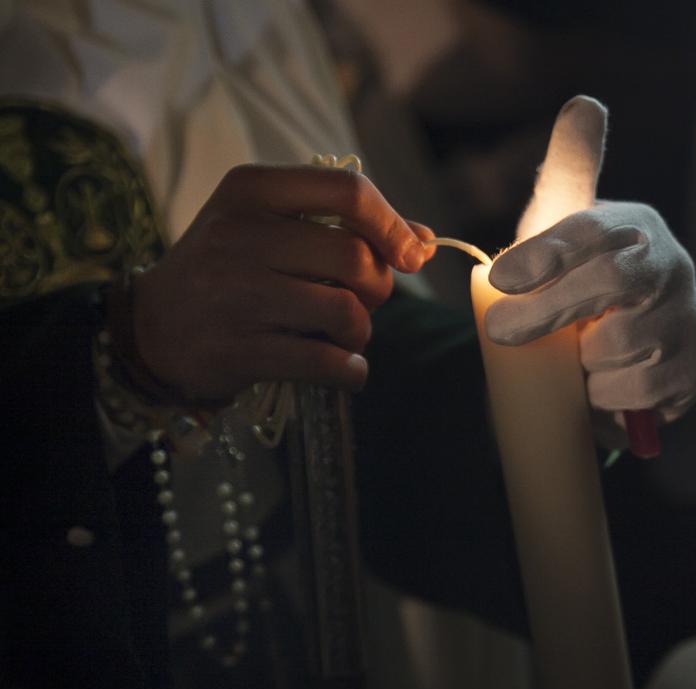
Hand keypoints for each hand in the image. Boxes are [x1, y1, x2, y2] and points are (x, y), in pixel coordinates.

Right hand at [129, 164, 434, 402]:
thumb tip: (424, 242)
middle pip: (357, 258)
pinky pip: (328, 362)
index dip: (393, 224)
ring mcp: (236, 294)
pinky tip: (343, 368)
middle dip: (378, 287)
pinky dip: (351, 371)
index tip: (410, 254)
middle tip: (363, 300)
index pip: (348, 190)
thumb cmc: (231, 270)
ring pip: (347, 312)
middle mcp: (239, 235)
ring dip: (361, 332)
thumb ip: (347, 225)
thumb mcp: (273, 227)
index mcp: (251, 190)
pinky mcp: (238, 350)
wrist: (151, 329)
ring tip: (343, 335)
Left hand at [484, 201, 695, 424]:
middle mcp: (672, 265)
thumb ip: (535, 245)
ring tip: (574, 359)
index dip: (547, 252)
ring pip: (619, 343)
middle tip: (499, 330)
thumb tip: (497, 276)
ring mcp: (689, 317)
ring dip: (581, 360)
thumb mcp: (557, 252)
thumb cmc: (579, 291)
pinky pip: (639, 390)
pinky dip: (605, 395)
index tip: (501, 279)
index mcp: (634, 226)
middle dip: (548, 308)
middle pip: (611, 280)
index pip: (593, 229)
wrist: (634, 340)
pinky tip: (598, 385)